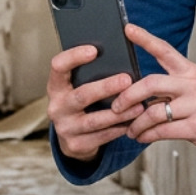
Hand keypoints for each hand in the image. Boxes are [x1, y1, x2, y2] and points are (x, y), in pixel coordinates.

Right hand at [46, 44, 136, 161]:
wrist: (72, 136)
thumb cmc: (82, 102)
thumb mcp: (79, 87)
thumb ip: (91, 75)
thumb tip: (120, 58)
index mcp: (56, 87)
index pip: (58, 66)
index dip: (74, 57)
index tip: (94, 50)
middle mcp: (56, 107)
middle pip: (81, 95)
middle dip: (105, 88)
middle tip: (127, 80)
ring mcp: (65, 128)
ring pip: (94, 120)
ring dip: (119, 113)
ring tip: (139, 106)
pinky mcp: (76, 145)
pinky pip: (102, 137)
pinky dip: (119, 129)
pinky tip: (134, 122)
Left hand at [114, 24, 195, 160]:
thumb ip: (171, 86)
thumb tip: (138, 90)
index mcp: (190, 71)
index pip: (165, 50)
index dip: (145, 39)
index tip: (128, 29)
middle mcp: (193, 84)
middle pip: (151, 83)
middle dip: (128, 96)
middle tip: (116, 106)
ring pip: (153, 111)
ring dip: (136, 123)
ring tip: (130, 129)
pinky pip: (162, 130)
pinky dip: (147, 135)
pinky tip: (142, 137)